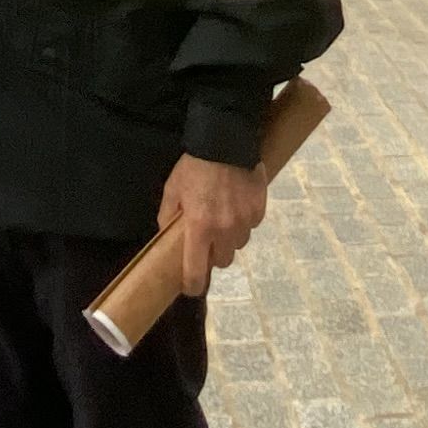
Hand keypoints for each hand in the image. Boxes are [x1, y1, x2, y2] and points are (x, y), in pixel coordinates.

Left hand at [158, 153, 268, 298]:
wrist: (225, 140)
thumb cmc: (193, 167)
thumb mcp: (172, 190)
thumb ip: (167, 218)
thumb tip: (167, 238)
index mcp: (199, 229)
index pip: (197, 271)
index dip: (192, 285)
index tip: (190, 287)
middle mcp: (224, 230)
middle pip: (222, 261)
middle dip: (214, 255)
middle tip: (207, 239)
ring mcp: (245, 221)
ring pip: (239, 244)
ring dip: (230, 238)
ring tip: (223, 217)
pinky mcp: (260, 209)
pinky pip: (252, 225)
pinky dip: (245, 220)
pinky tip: (237, 203)